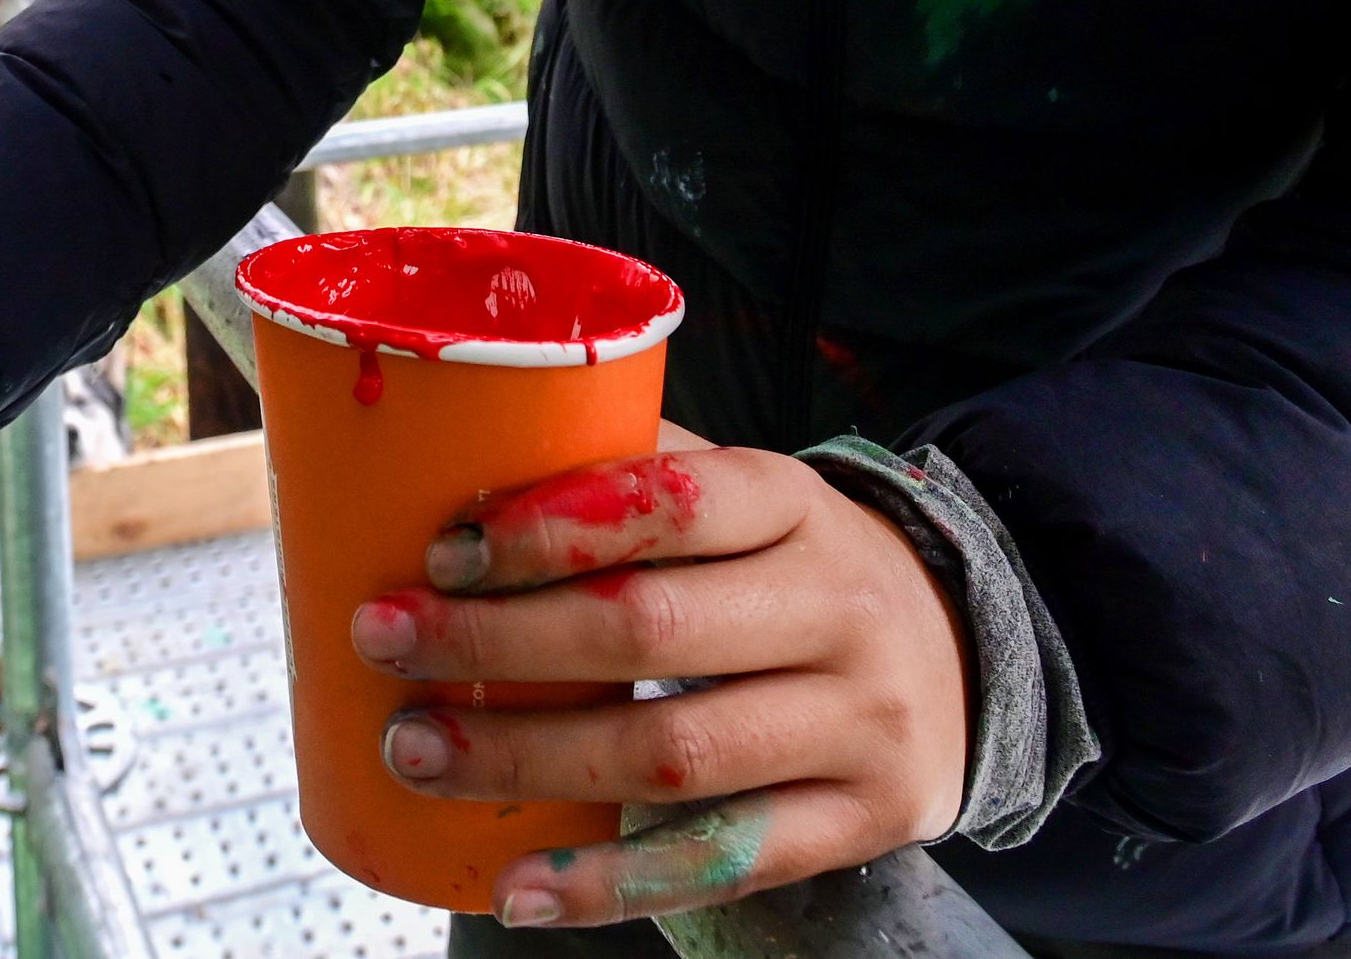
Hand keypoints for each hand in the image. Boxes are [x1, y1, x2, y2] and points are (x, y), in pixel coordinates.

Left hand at [347, 445, 970, 932]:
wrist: (964, 659)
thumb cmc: (796, 567)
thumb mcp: (749, 495)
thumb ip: (633, 474)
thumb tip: (458, 463)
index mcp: (797, 502)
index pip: (668, 502)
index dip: (547, 526)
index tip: (443, 551)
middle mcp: (838, 609)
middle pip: (651, 630)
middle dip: (499, 643)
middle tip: (386, 642)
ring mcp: (858, 725)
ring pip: (673, 754)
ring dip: (527, 760)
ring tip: (417, 750)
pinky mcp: (859, 823)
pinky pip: (720, 863)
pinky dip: (611, 884)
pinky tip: (519, 887)